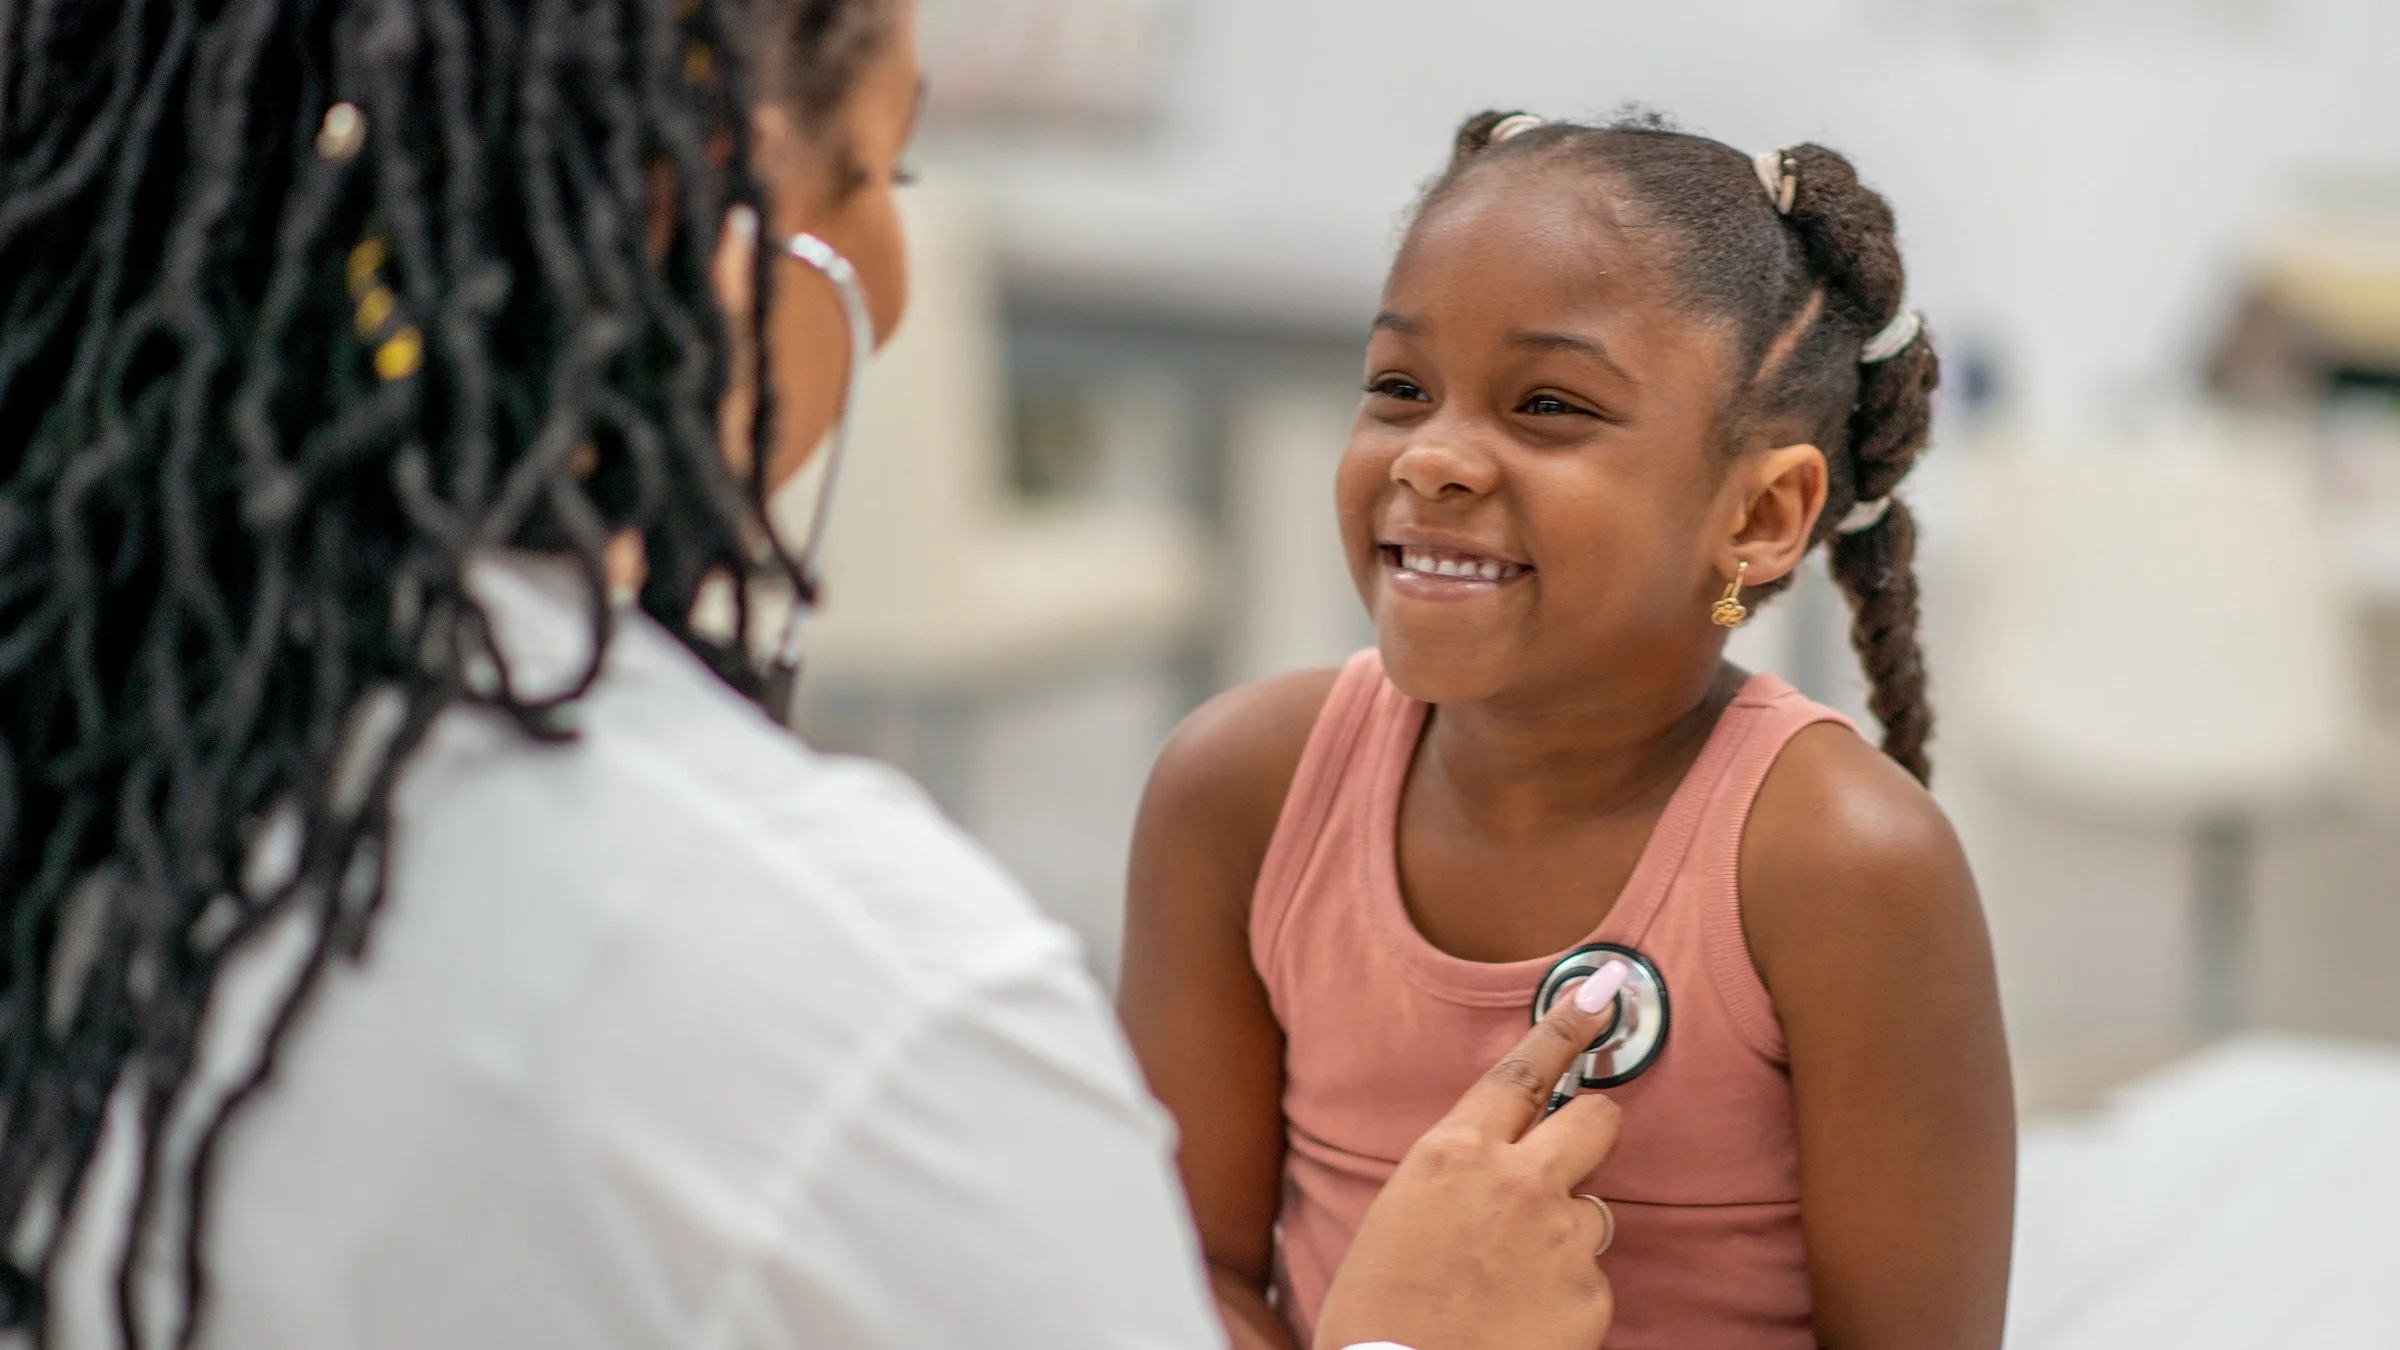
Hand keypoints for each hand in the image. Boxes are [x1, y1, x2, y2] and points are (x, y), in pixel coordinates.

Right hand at [1312, 969, 1627, 1349]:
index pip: (1523, 1071)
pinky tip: (1521, 1325)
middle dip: (1594, 1127)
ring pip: (1591, 1214)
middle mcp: (1517, 1182)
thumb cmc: (1377, 1311)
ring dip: (1562, 1240)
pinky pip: (1589, 1281)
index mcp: (1453, 1154)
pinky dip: (1564, 1302)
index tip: (1598, 994)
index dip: (1564, 1028)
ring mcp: (1562, 1238)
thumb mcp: (1401, 1215)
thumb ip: (1461, 1177)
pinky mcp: (1591, 1294)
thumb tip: (1503, 1168)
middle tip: (1575, 1155)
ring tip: (1508, 1288)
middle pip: (1597, 1120)